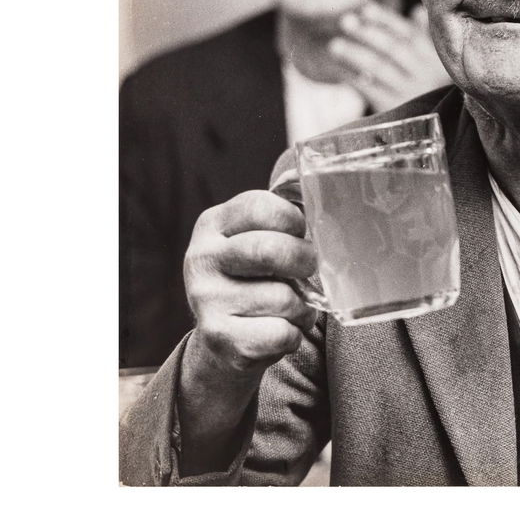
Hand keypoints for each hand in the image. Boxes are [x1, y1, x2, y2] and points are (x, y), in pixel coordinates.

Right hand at [184, 190, 318, 378]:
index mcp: (212, 224)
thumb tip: (318, 178)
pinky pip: (281, 333)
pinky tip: (278, 332)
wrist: (224, 340)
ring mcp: (206, 300)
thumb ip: (281, 215)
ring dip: (301, 308)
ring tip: (290, 309)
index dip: (293, 220)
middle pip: (270, 250)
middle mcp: (202, 259)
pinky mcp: (219, 338)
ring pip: (283, 298)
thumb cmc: (254, 280)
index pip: (260, 206)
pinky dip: (292, 336)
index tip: (300, 233)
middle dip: (303, 261)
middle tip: (308, 270)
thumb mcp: (256, 239)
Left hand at [328, 1, 447, 111]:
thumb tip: (416, 11)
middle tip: (345, 21)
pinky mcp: (397, 110)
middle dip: (367, 33)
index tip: (365, 8)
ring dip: (354, 55)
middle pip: (393, 48)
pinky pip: (371, 91)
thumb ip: (425, 37)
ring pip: (379, 69)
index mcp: (434, 56)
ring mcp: (411, 92)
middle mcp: (425, 73)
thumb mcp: (436, 61)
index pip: (409, 32)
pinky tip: (340, 70)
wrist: (440, 125)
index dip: (386, 19)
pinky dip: (353, 79)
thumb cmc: (434, 85)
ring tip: (334, 46)